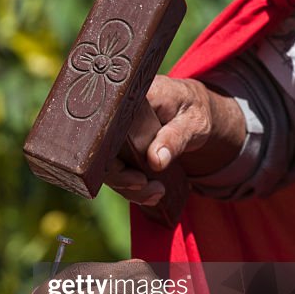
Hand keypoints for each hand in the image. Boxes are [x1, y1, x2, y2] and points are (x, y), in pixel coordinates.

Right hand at [103, 76, 244, 204]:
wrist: (192, 111)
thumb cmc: (193, 109)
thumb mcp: (193, 122)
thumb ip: (175, 138)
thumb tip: (155, 161)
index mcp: (130, 98)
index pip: (108, 123)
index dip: (111, 151)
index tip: (132, 173)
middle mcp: (115, 115)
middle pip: (101, 149)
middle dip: (120, 176)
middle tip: (144, 185)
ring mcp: (114, 134)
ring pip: (107, 165)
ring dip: (127, 186)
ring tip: (156, 193)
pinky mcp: (118, 150)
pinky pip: (116, 171)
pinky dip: (131, 187)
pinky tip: (151, 194)